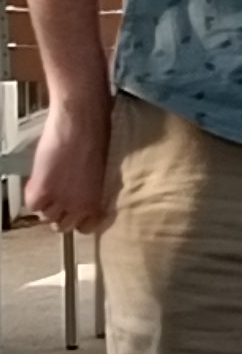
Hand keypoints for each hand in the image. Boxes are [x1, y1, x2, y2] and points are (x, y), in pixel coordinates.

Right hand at [27, 101, 111, 231]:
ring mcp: (60, 201)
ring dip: (44, 204)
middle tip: (55, 199)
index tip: (72, 212)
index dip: (76, 219)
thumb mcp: (97, 175)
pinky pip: (31, 205)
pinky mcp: (42, 190)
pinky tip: (39, 181)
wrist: (82, 126)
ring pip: (45, 217)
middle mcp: (79, 207)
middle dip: (57, 214)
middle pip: (62, 226)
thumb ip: (88, 191)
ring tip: (47, 187)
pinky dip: (32, 195)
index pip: (85, 228)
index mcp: (97, 203)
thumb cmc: (95, 142)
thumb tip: (77, 197)